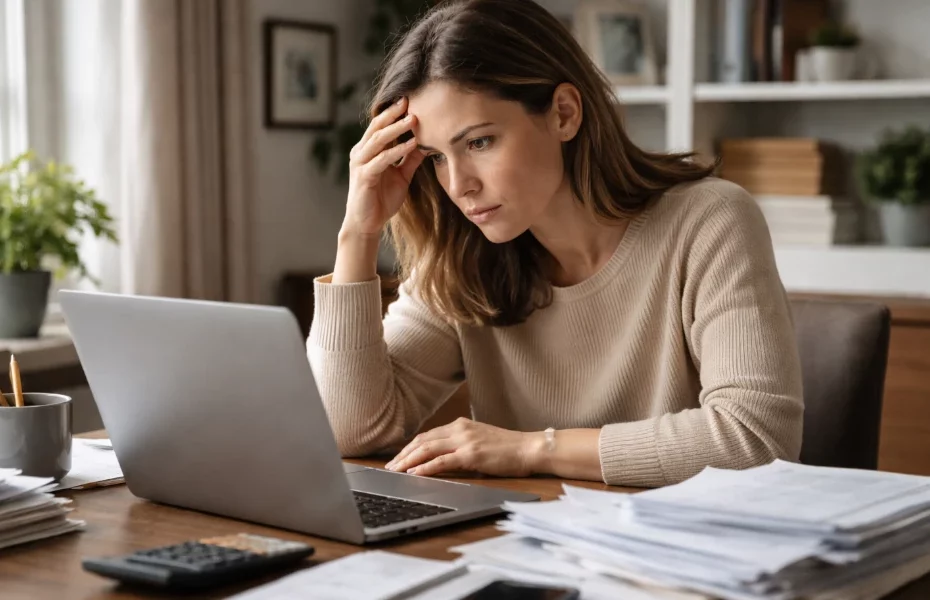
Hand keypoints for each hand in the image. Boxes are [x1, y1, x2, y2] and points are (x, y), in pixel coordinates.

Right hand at [342, 96, 425, 237]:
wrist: (367, 223)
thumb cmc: (381, 199)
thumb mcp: (401, 175)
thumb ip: (410, 159)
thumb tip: (427, 143)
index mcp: (368, 150)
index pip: (380, 125)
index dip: (394, 113)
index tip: (411, 100)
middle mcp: (361, 153)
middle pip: (377, 127)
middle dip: (393, 113)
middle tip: (409, 100)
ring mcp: (361, 164)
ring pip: (378, 140)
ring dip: (396, 129)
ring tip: (413, 119)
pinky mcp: (364, 177)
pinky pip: (381, 160)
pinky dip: (397, 150)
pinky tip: (411, 144)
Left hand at [385, 418, 542, 477]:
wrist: (529, 448)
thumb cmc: (508, 448)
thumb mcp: (480, 440)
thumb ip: (461, 445)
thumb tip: (441, 458)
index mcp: (460, 425)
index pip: (428, 435)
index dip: (410, 447)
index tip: (398, 458)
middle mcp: (459, 429)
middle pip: (422, 441)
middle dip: (403, 455)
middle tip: (389, 467)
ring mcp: (465, 441)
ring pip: (427, 449)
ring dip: (408, 461)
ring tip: (396, 471)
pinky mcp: (471, 455)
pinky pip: (441, 461)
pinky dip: (425, 467)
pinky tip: (415, 473)